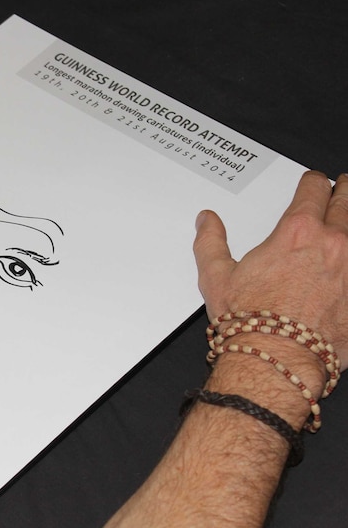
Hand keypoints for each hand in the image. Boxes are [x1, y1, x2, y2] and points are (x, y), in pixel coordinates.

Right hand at [193, 171, 347, 358]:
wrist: (278, 359)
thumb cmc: (250, 321)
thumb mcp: (216, 276)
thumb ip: (210, 241)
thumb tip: (207, 221)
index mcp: (297, 232)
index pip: (313, 189)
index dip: (313, 181)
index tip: (313, 182)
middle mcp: (334, 243)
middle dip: (344, 192)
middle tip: (343, 188)